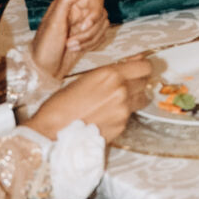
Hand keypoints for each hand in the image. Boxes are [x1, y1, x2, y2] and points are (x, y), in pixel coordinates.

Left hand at [29, 0, 111, 84]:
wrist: (45, 69)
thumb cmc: (44, 46)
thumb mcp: (54, 21)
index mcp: (70, 3)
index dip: (95, 10)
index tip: (85, 24)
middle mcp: (79, 11)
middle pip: (102, 13)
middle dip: (89, 31)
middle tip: (72, 41)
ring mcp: (85, 24)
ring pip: (103, 26)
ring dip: (89, 40)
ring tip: (71, 46)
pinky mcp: (89, 37)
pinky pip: (102, 37)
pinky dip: (92, 45)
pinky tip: (77, 49)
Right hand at [30, 55, 153, 147]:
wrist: (53, 132)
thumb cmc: (61, 105)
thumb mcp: (84, 79)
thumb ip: (109, 73)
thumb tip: (127, 66)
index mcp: (110, 75)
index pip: (144, 67)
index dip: (143, 67)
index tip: (139, 68)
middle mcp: (121, 91)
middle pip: (145, 83)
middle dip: (138, 83)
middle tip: (127, 85)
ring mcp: (123, 110)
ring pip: (141, 100)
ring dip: (134, 98)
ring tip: (116, 102)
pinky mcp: (122, 126)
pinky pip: (130, 116)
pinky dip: (123, 114)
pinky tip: (106, 116)